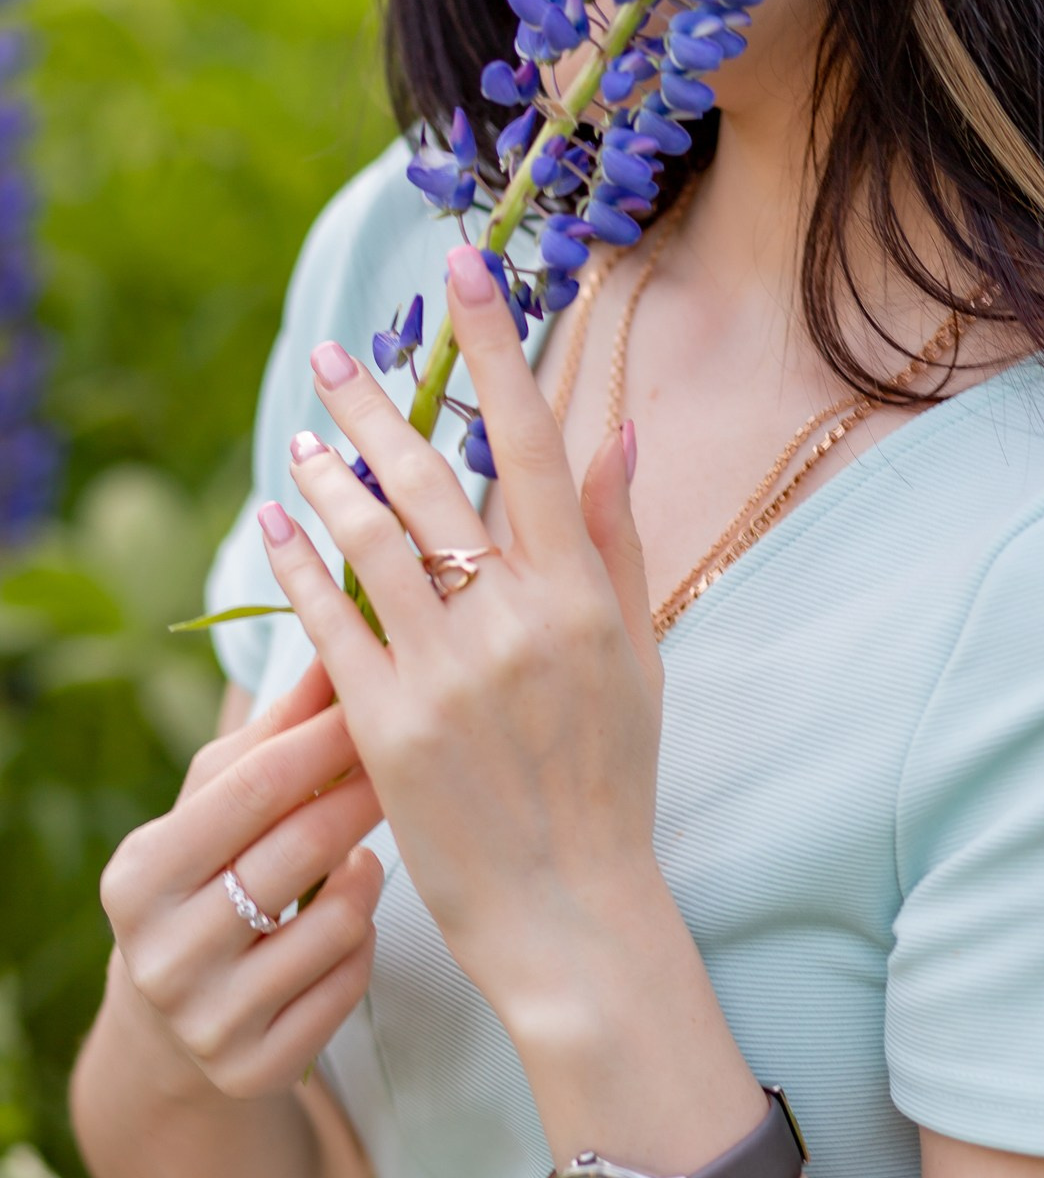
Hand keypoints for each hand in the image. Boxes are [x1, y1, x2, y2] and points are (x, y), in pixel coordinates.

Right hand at [99, 659, 385, 1097]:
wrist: (174, 1018)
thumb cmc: (211, 874)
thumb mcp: (220, 807)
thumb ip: (278, 732)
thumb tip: (337, 640)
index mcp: (140, 874)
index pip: (251, 789)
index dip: (326, 739)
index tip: (385, 695)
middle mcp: (160, 954)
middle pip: (297, 851)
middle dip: (364, 797)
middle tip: (418, 759)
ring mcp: (205, 1020)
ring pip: (334, 924)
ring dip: (367, 879)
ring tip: (367, 856)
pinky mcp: (252, 1068)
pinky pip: (347, 986)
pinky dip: (362, 946)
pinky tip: (351, 924)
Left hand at [253, 244, 665, 1016]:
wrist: (573, 911)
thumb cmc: (612, 780)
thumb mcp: (637, 654)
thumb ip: (617, 540)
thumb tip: (617, 430)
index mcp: (582, 595)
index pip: (535, 442)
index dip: (495, 346)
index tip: (465, 266)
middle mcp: (515, 620)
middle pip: (432, 480)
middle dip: (375, 405)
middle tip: (329, 355)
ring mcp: (445, 673)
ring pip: (370, 541)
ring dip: (327, 474)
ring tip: (301, 436)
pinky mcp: (385, 727)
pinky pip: (326, 622)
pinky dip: (294, 562)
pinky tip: (272, 521)